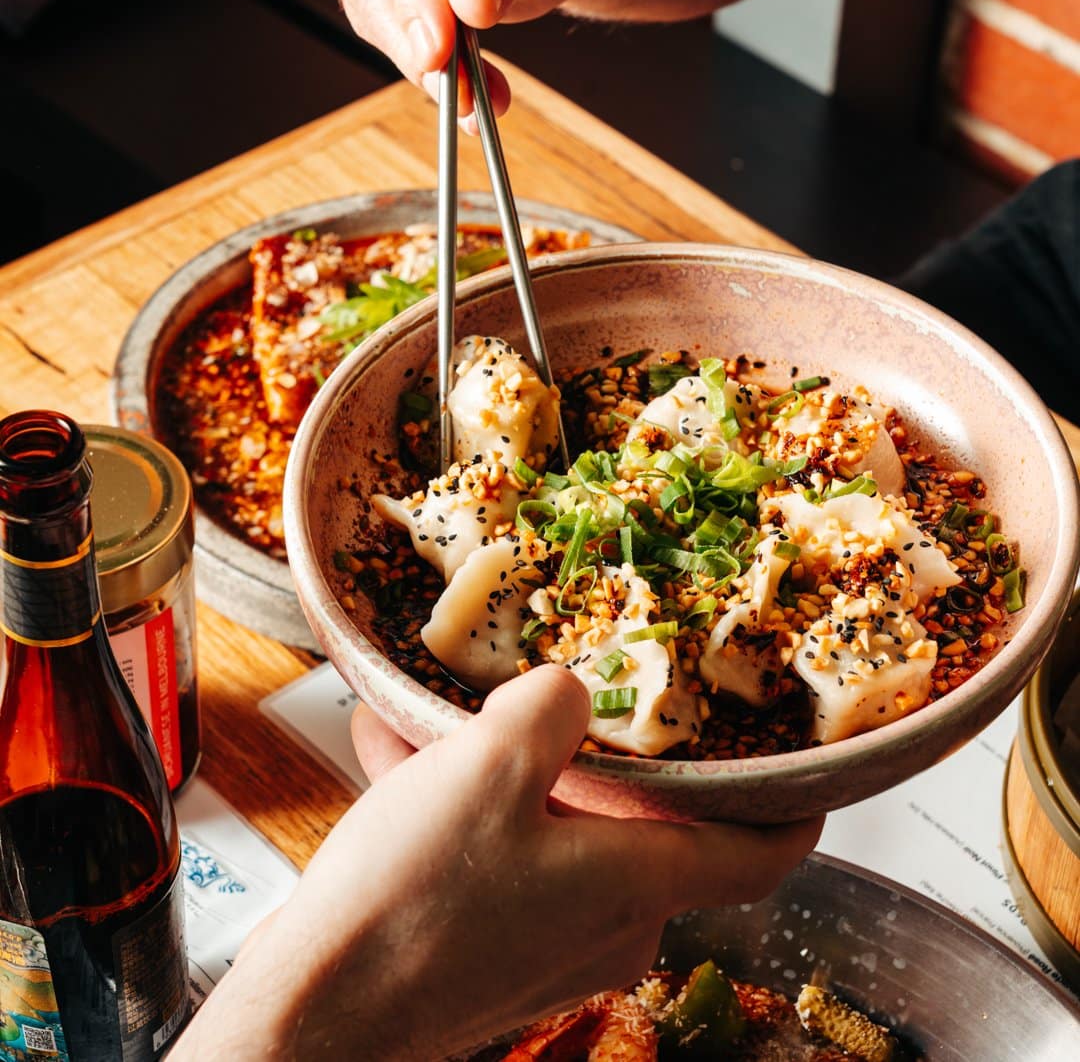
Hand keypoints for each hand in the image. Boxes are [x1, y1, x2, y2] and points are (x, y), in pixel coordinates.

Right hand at [176, 666, 820, 1060]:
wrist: (312, 1012)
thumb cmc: (413, 899)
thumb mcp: (490, 763)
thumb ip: (551, 708)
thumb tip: (569, 694)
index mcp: (636, 883)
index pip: (758, 854)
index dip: (793, 808)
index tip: (807, 771)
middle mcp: (607, 925)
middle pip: (636, 821)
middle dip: (588, 750)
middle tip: (553, 693)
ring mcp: (545, 945)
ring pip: (547, 828)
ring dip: (498, 767)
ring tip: (432, 714)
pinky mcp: (487, 951)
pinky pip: (493, 856)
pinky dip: (457, 806)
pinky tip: (391, 750)